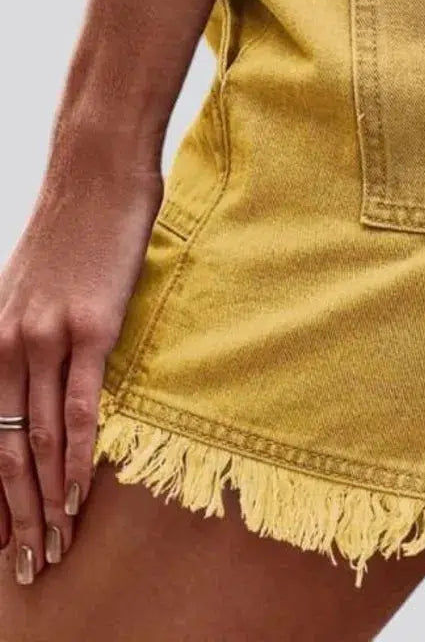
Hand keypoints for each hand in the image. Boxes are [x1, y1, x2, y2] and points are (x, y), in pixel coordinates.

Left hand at [0, 138, 161, 583]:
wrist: (96, 177)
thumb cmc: (70, 231)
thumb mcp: (27, 289)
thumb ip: (25, 339)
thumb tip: (38, 386)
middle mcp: (1, 344)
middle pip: (0, 449)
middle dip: (11, 515)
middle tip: (27, 565)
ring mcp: (44, 338)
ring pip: (39, 438)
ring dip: (44, 502)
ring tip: (54, 547)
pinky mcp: (92, 330)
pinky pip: (81, 408)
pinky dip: (78, 458)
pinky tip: (77, 494)